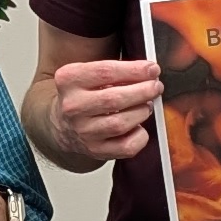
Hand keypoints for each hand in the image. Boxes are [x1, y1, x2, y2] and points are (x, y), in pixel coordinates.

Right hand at [41, 56, 161, 165]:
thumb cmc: (84, 95)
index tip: (152, 69)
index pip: (105, 72)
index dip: (134, 70)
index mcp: (68, 80)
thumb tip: (149, 73)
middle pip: (115, 99)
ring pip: (121, 123)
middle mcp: (72, 107)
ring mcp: (83, 131)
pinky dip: (140, 135)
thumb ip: (116, 71)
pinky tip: (138, 126)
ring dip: (141, 112)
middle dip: (143, 91)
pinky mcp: (96, 150)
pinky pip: (127, 146)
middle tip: (156, 87)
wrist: (64, 124)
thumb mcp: (89, 73)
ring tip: (146, 105)